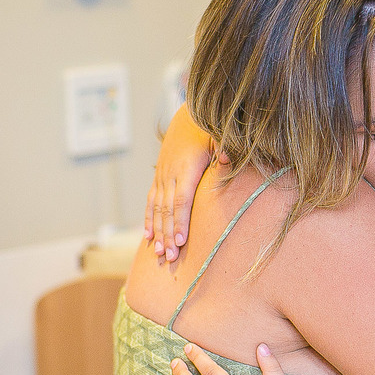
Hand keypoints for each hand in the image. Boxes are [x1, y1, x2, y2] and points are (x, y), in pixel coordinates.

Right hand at [145, 107, 214, 261]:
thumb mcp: (219, 134)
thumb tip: (227, 158)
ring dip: (157, 232)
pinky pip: (150, 201)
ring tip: (158, 253)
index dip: (180, 221)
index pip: (181, 200)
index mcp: (187, 168)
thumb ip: (224, 147)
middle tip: (169, 257)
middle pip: (167, 210)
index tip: (180, 241)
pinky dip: (148, 219)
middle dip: (168, 235)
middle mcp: (171, 175)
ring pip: (156, 209)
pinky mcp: (159, 177)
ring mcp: (162, 177)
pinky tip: (147, 236)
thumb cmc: (208, 129)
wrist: (187, 117)